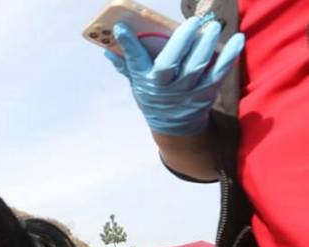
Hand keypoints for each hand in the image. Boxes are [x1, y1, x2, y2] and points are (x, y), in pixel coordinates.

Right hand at [105, 14, 244, 135]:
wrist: (175, 126)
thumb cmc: (155, 97)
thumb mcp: (137, 84)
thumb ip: (126, 65)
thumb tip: (108, 50)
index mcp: (146, 81)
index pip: (134, 61)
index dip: (128, 44)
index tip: (122, 27)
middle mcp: (165, 86)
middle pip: (171, 62)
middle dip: (182, 40)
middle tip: (192, 21)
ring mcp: (187, 90)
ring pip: (197, 66)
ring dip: (207, 44)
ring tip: (212, 26)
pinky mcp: (206, 92)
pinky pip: (219, 73)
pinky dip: (230, 56)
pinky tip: (237, 40)